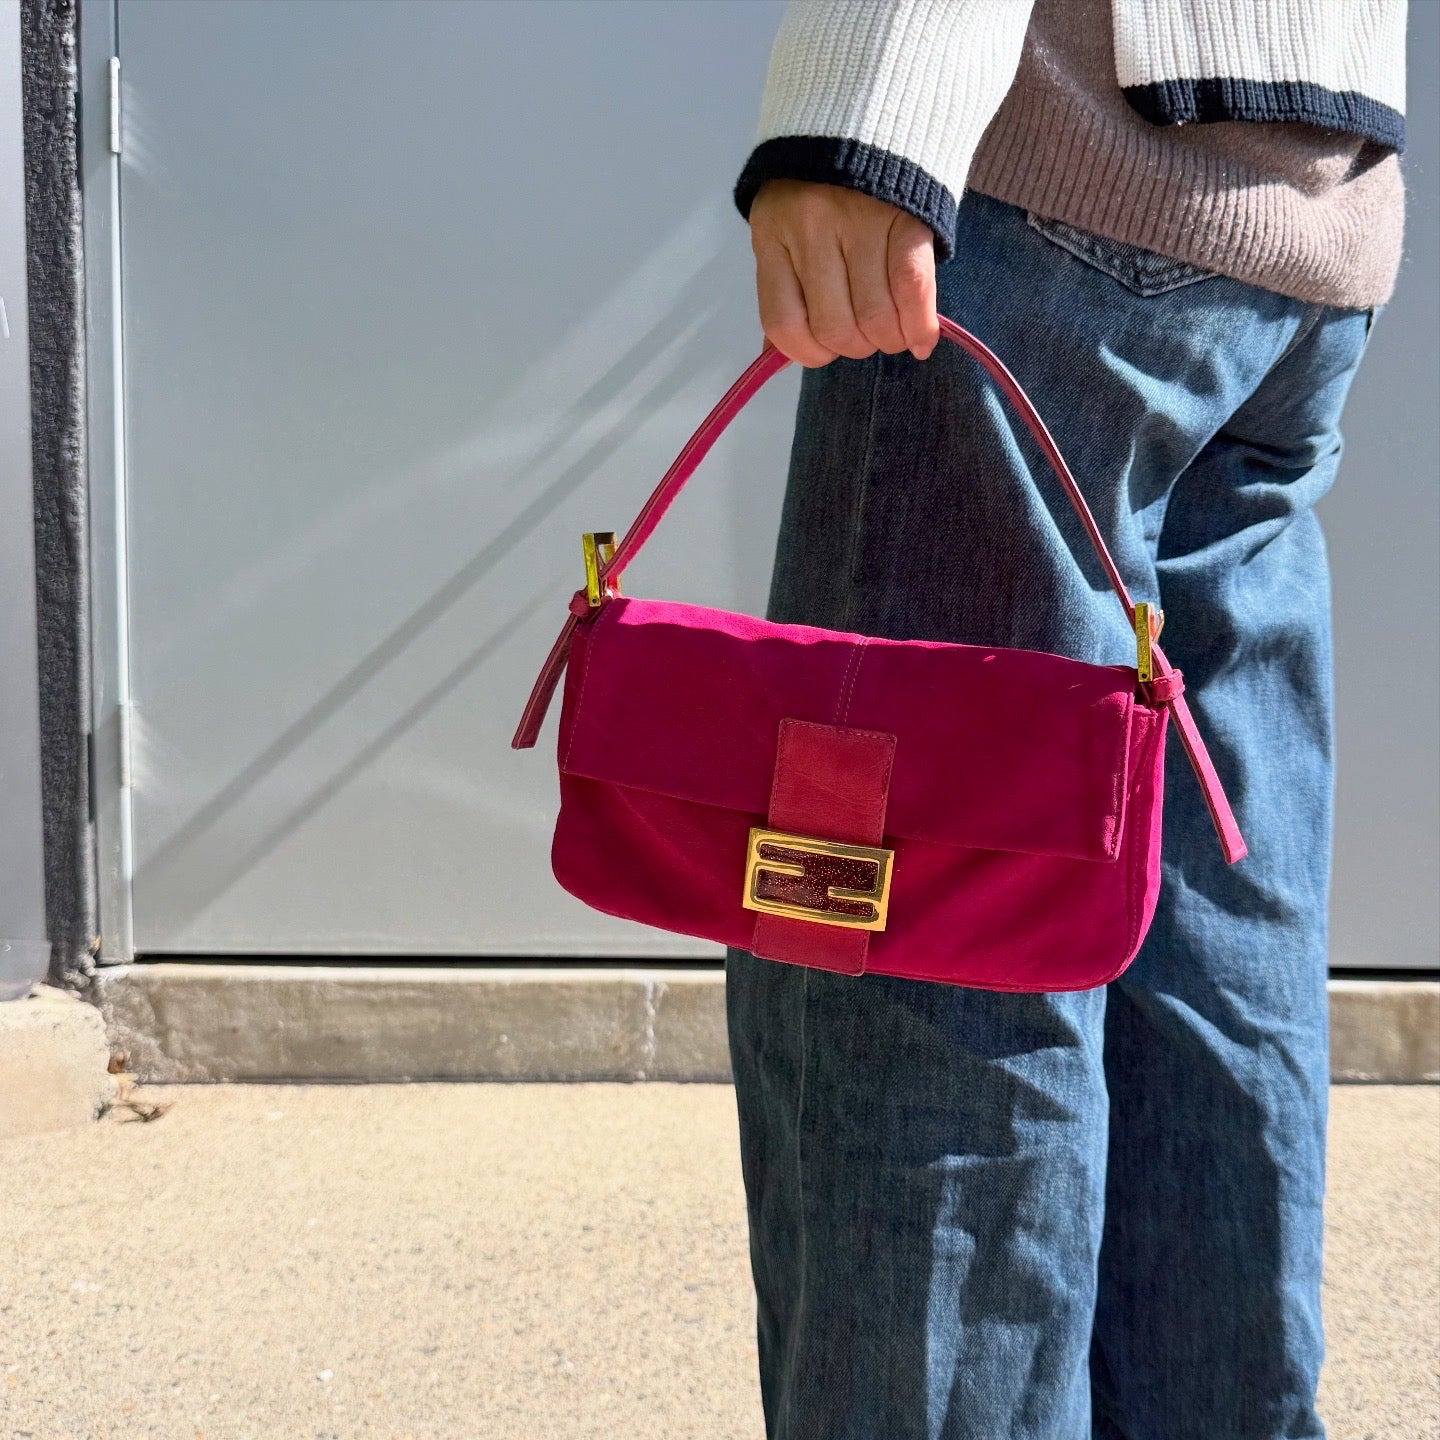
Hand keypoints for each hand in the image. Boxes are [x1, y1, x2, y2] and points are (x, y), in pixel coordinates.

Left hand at [747, 179, 939, 367]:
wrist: (864, 112)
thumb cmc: (817, 190)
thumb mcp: (783, 233)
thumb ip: (783, 292)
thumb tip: (776, 359)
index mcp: (773, 237)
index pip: (783, 323)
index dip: (808, 352)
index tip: (824, 350)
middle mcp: (812, 229)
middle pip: (835, 327)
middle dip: (855, 347)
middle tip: (865, 336)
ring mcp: (861, 222)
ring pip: (876, 318)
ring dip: (889, 341)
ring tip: (893, 333)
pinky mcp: (907, 219)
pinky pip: (913, 291)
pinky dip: (920, 327)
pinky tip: (922, 341)